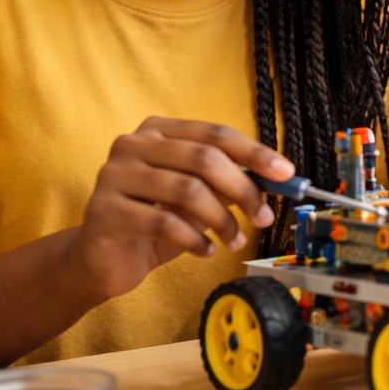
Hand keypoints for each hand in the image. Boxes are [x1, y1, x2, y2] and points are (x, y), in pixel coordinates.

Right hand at [74, 118, 294, 299]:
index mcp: (158, 131)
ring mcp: (113, 175)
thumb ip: (228, 181)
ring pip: (187, 191)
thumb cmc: (156, 220)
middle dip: (244, 190)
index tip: (286, 174)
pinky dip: (194, 240)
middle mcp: (132, 145)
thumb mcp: (198, 196)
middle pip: (204, 159)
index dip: (254, 153)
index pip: (216, 134)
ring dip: (222, 221)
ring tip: (234, 240)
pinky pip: (164, 223)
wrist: (102, 259)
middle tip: (264, 217)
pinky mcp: (104, 211)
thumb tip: (277, 179)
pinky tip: (205, 252)